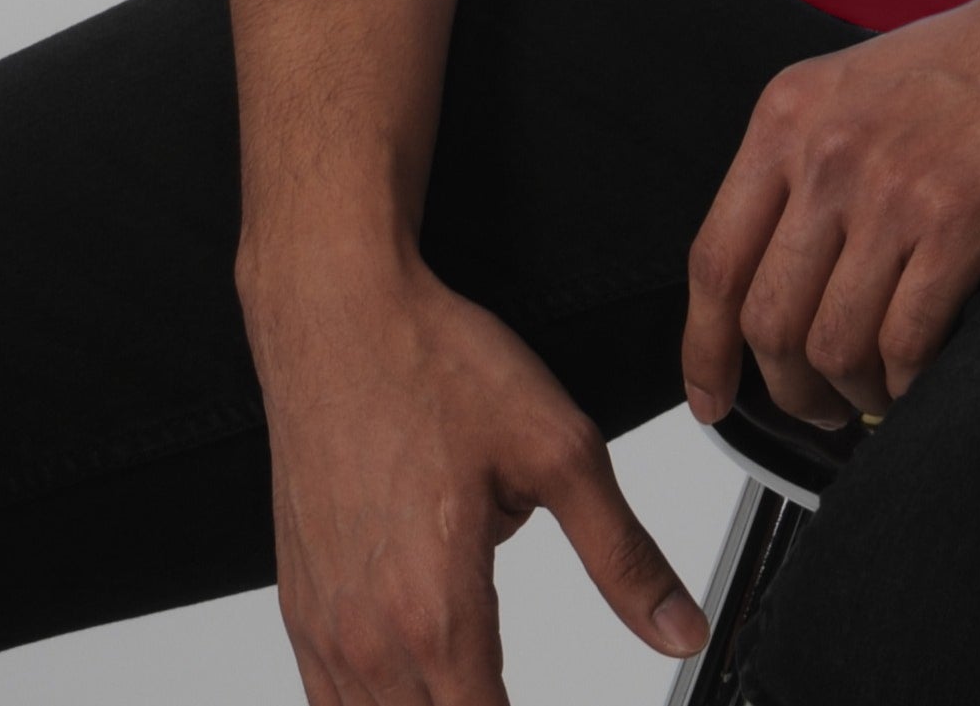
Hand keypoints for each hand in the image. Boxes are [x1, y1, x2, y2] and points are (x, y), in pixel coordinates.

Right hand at [247, 250, 707, 703]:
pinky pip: (328, 701)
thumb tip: (680, 629)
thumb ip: (623, 556)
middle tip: (514, 686)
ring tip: (480, 686)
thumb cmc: (433, 366)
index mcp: (437, 612)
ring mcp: (323, 627)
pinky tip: (414, 684)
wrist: (336, 313)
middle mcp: (369, 638)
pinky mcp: (299, 605)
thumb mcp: (558, 451)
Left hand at [681, 0, 979, 430]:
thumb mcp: (865, 86)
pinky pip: (909, 344)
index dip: (703, 347)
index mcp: (793, 110)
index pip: (715, 257)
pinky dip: (911, 383)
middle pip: (769, 318)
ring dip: (854, 394)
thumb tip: (774, 281)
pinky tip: (927, 373)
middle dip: (790, 390)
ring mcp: (896, 182)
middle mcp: (832, 146)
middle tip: (820, 408)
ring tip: (880, 392)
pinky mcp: (965, 216)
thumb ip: (810, 167)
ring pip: (835, 345)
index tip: (711, 398)